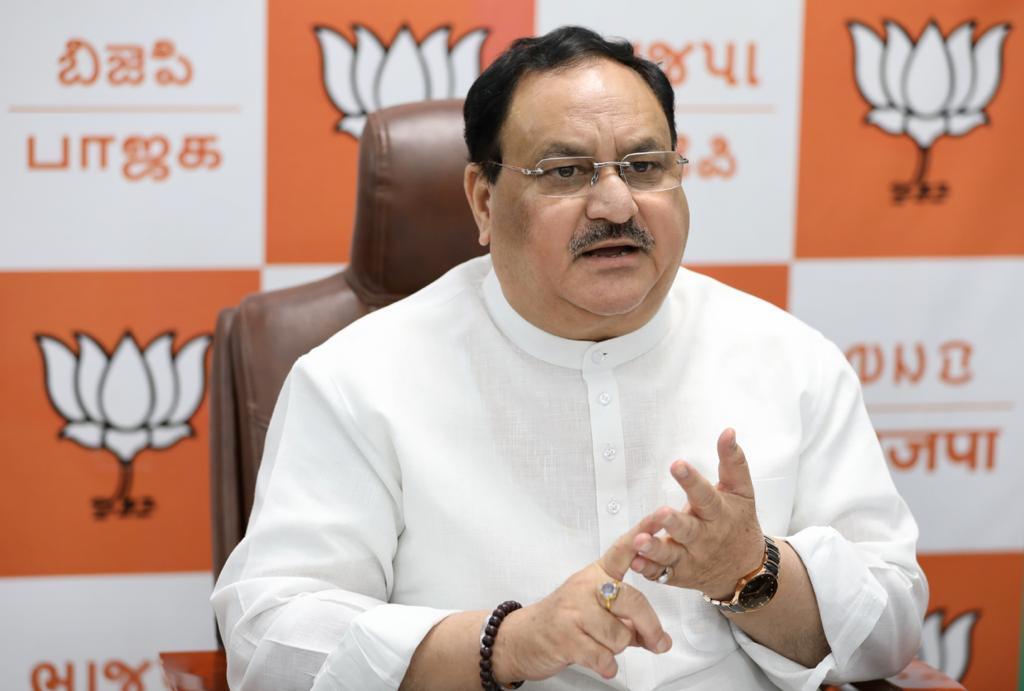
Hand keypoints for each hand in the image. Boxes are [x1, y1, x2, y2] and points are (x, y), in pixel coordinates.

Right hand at [492, 516, 672, 683]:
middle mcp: (586, 587)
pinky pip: (603, 656)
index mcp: (597, 574)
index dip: (645, 531)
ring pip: (619, 635)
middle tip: (658, 641)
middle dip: (649, 627)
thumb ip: (632, 623)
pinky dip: (606, 665)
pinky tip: (598, 661)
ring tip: (602, 644)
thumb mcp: (600, 614)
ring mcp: (574, 611)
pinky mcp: (565, 637)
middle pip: (632, 601)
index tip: (663, 514)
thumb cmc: (565, 621)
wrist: (521, 637)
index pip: (624, 549)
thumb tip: (662, 640)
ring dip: (618, 649)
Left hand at [629, 428, 764, 598]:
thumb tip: (728, 431)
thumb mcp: (742, 492)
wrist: (746, 570)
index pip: (706, 495)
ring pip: (671, 555)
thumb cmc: (738, 522)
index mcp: (719, 513)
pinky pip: (661, 574)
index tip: (677, 464)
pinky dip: (648, 570)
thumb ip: (733, 462)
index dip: (691, 480)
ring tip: (639, 540)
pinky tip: (634, 562)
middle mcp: (705, 537)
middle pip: (688, 530)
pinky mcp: (678, 575)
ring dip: (654, 549)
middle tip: (661, 512)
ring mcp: (691, 558)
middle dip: (673, 522)